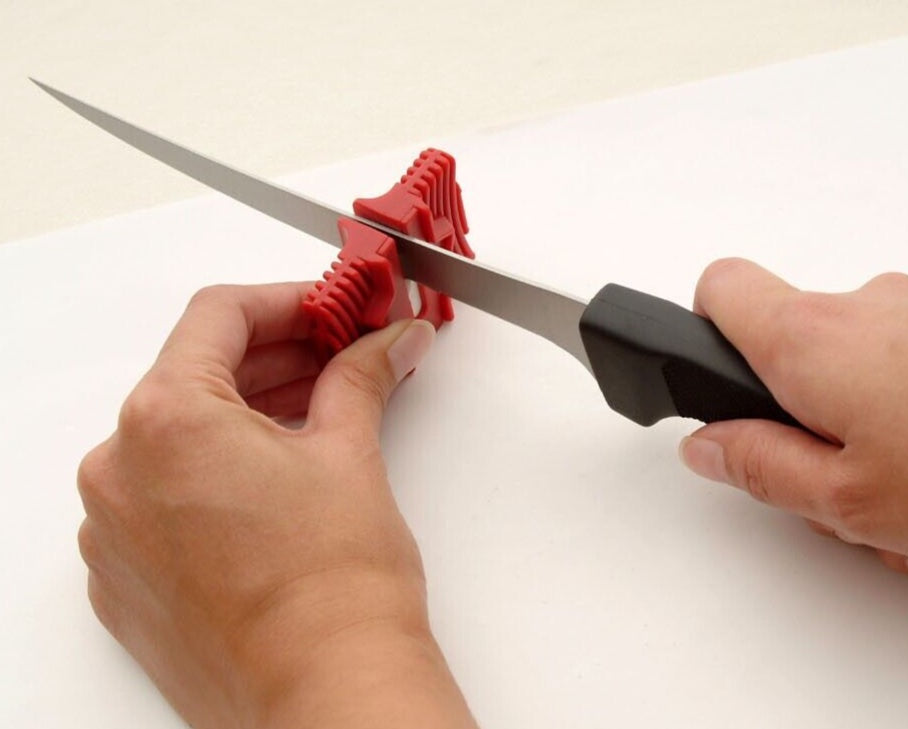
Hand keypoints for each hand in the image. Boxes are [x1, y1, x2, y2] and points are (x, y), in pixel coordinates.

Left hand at [77, 283, 474, 727]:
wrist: (327, 692)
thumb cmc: (332, 594)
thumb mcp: (350, 454)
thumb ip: (361, 377)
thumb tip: (384, 343)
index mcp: (163, 422)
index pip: (219, 316)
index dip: (289, 301)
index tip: (332, 307)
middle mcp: (119, 472)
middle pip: (196, 375)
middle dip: (278, 358)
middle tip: (345, 352)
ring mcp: (115, 532)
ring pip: (178, 439)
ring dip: (249, 414)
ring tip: (325, 412)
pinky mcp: (128, 579)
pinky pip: (164, 497)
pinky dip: (218, 474)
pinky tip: (282, 478)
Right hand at [679, 259, 907, 602]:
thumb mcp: (846, 499)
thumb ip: (760, 468)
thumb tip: (709, 446)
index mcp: (809, 342)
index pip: (719, 290)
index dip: (704, 340)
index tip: (722, 398)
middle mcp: (863, 309)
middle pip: (798, 369)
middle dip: (814, 446)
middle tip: (850, 509)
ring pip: (867, 394)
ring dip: (883, 464)